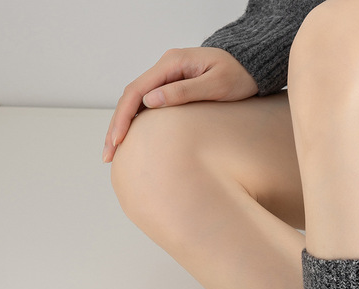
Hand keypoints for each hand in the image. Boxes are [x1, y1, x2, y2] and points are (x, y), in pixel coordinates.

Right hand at [103, 47, 258, 162]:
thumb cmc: (238, 76)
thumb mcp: (216, 85)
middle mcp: (164, 67)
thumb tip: (151, 101)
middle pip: (130, 97)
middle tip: (108, 154)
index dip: (124, 117)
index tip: (117, 140)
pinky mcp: (172, 86)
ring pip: (135, 101)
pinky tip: (131, 139)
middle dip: (116, 126)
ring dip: (122, 126)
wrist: (250, 67)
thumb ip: (184, 91)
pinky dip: (136, 122)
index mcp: (172, 64)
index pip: (137, 91)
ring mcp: (167, 77)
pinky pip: (147, 104)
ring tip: (113, 151)